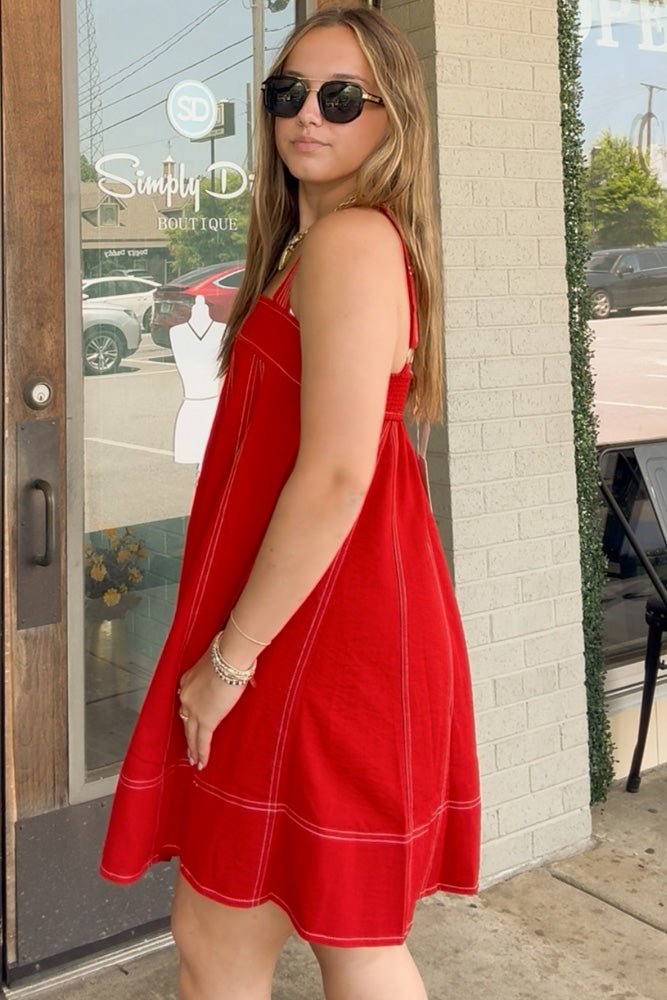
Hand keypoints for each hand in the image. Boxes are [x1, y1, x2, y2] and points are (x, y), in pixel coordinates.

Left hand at [177, 649, 246, 769]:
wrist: (228, 658)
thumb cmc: (227, 654)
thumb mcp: (217, 663)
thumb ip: (220, 672)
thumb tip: (234, 673)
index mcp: (187, 682)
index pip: (187, 703)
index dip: (189, 714)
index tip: (190, 721)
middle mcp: (186, 697)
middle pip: (185, 721)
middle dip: (188, 736)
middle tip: (189, 750)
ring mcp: (194, 710)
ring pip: (191, 735)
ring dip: (193, 749)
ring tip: (195, 761)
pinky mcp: (206, 719)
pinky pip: (202, 741)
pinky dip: (202, 753)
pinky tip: (202, 763)